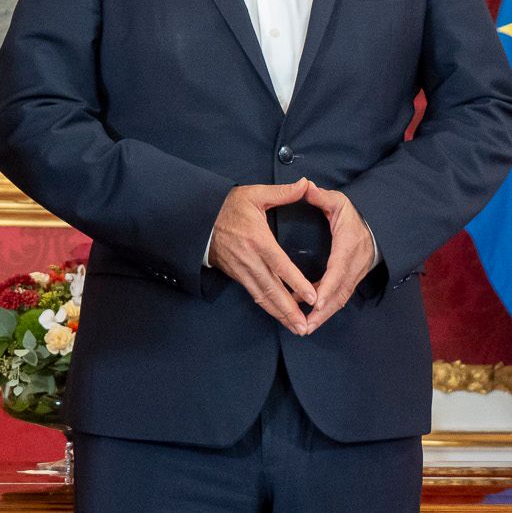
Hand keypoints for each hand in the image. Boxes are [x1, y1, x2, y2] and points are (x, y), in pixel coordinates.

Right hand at [207, 181, 316, 332]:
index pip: (280, 265)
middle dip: (289, 310)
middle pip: (272, 289)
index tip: (311, 297)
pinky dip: (268, 307)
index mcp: (258, 239)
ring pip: (263, 297)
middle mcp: (250, 259)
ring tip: (297, 328)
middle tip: (305, 326)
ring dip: (280, 314)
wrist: (200, 219)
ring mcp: (242, 270)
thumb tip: (307, 184)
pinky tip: (280, 316)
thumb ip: (283, 192)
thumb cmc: (229, 206)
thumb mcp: (255, 194)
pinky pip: (255, 295)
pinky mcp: (237, 275)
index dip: (296, 282)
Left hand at [290, 180, 376, 335]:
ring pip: (340, 300)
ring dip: (324, 315)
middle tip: (305, 326)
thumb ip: (322, 197)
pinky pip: (339, 298)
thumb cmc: (355, 214)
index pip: (338, 270)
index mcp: (348, 247)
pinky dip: (326, 309)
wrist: (377, 227)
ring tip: (305, 328)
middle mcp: (353, 266)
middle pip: (339, 293)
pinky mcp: (351, 280)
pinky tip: (311, 316)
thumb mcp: (339, 202)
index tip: (315, 301)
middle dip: (323, 311)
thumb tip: (306, 187)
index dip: (327, 287)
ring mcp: (354, 275)